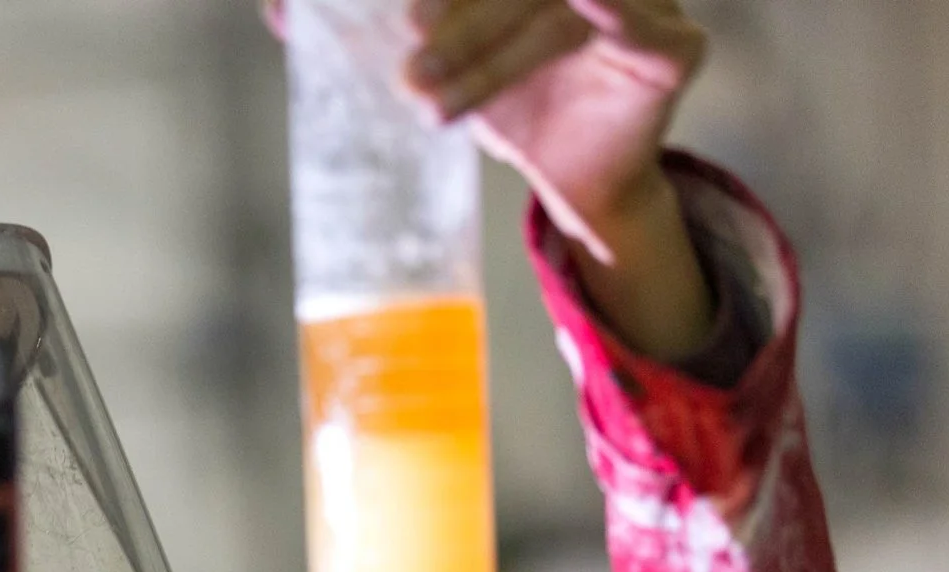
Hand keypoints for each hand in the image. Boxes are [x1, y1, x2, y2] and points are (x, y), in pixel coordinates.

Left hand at [266, 0, 717, 358]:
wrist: (570, 177)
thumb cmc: (507, 101)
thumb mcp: (434, 58)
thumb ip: (367, 31)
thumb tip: (278, 14)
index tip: (399, 17)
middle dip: (460, 19)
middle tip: (408, 62)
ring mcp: (639, 0)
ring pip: (556, 11)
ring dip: (490, 54)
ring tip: (431, 103)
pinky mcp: (670, 49)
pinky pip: (642, 26)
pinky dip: (613, 13)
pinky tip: (586, 2)